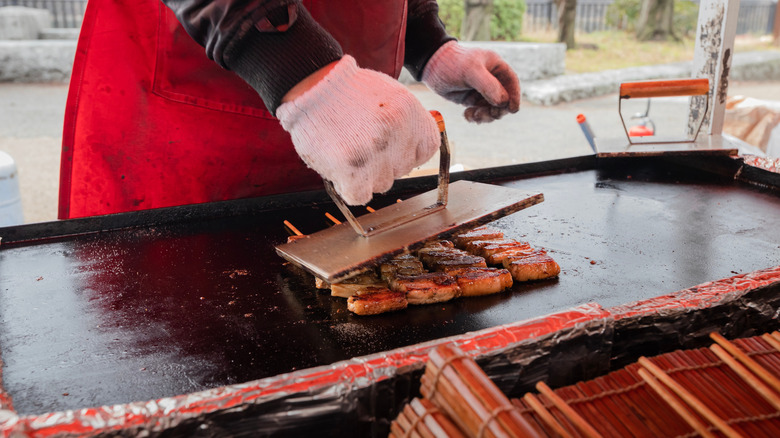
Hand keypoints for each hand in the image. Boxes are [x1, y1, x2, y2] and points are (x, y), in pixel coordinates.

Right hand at [276, 56, 439, 205]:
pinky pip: (360, 196)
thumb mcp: (391, 94)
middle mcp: (398, 136)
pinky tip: (342, 169)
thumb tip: (414, 146)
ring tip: (348, 151)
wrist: (313, 86)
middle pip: (402, 168)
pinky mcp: (352, 171)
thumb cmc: (348, 91)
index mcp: (411, 114)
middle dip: (384, 161)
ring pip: (382, 183)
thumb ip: (408, 121)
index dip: (408, 151)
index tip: (395, 148)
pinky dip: (351, 187)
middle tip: (362, 144)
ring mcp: (376, 155)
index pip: (427, 149)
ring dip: (366, 174)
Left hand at [422, 41, 519, 122]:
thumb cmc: (453, 63)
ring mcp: (482, 91)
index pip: (512, 83)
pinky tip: (466, 115)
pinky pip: (480, 112)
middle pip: (504, 100)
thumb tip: (503, 102)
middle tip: (487, 115)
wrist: (431, 67)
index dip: (514, 97)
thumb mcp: (471, 71)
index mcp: (496, 67)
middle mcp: (491, 79)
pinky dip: (475, 117)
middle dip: (497, 110)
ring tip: (473, 115)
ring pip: (492, 109)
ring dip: (485, 116)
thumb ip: (488, 85)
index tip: (512, 110)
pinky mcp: (471, 100)